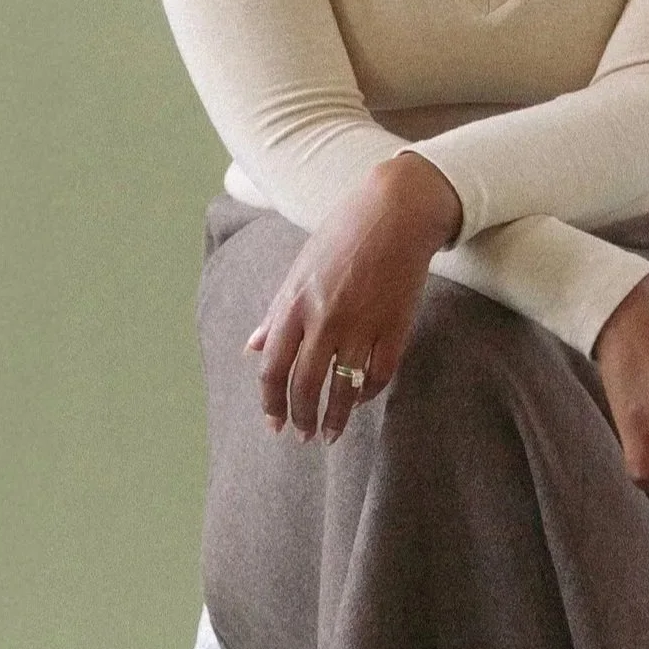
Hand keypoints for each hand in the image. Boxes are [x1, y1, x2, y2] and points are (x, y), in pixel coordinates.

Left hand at [246, 152, 463, 441]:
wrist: (395, 212)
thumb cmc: (342, 235)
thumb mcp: (299, 269)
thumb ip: (276, 313)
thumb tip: (252, 347)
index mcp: (294, 304)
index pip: (273, 366)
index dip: (271, 400)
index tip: (274, 422)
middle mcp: (324, 319)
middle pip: (305, 384)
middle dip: (301, 417)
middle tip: (302, 436)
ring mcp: (361, 325)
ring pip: (343, 388)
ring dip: (334, 418)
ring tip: (329, 435)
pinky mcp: (395, 327)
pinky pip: (379, 375)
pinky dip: (368, 394)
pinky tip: (360, 401)